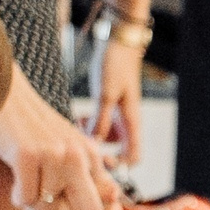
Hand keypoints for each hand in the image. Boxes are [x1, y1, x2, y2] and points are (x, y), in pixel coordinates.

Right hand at [0, 70, 120, 209]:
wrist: (6, 96)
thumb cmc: (34, 127)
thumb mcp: (67, 145)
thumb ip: (83, 172)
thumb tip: (99, 209)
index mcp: (90, 155)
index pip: (103, 204)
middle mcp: (76, 155)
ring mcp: (53, 155)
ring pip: (50, 208)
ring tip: (27, 200)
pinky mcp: (26, 155)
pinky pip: (27, 197)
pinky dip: (20, 200)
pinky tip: (16, 188)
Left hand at [89, 32, 143, 164]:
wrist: (118, 43)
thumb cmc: (115, 65)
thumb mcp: (106, 93)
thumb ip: (100, 119)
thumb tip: (95, 143)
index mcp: (132, 122)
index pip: (133, 157)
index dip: (118, 165)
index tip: (99, 161)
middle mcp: (127, 122)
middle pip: (118, 151)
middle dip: (100, 153)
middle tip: (81, 149)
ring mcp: (118, 115)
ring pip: (106, 139)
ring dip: (92, 138)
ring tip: (77, 129)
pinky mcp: (109, 107)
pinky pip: (100, 124)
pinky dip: (89, 125)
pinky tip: (78, 118)